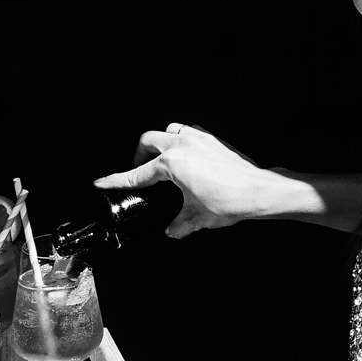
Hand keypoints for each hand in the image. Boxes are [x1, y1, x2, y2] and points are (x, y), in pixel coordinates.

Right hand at [96, 123, 275, 238]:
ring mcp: (199, 139)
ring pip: (169, 131)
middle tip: (138, 172)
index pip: (137, 174)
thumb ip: (180, 224)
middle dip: (138, 156)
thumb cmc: (231, 201)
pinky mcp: (213, 140)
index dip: (117, 180)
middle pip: (148, 141)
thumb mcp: (198, 217)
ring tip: (160, 161)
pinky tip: (186, 157)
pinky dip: (181, 141)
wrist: (260, 190)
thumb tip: (172, 229)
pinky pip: (189, 132)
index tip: (102, 182)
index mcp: (172, 164)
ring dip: (160, 143)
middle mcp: (183, 145)